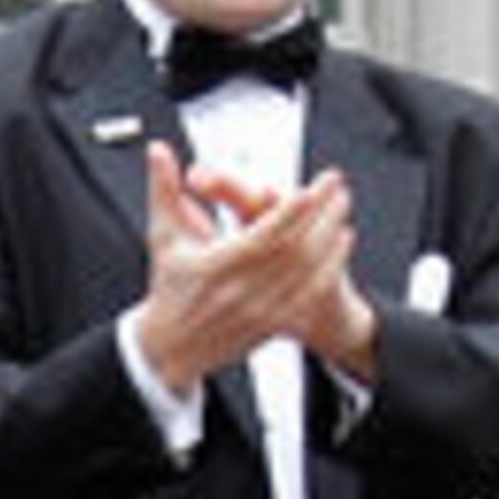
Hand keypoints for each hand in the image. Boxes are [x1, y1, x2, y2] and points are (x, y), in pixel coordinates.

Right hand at [131, 146, 357, 390]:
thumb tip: (158, 150)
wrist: (170, 348)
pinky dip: (330, 266)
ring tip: (341, 207)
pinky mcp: (271, 324)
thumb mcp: (164, 237)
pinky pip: (310, 293)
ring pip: (307, 270)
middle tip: (336, 186)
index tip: (314, 186)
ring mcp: (259, 310)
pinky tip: (340, 243)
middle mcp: (240, 291)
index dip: (293, 210)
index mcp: (214, 267)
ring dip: (330, 236)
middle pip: (294, 248)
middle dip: (320, 214)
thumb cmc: (169, 287)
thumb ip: (164, 191)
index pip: (265, 234)